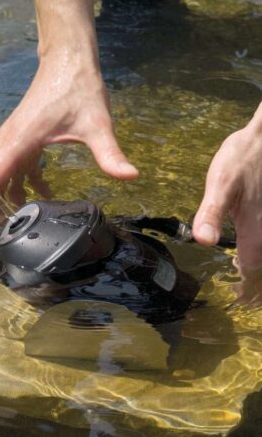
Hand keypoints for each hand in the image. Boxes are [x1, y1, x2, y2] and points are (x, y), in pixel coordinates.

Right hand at [0, 56, 138, 214]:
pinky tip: (43, 193)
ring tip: (26, 220)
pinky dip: (22, 182)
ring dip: (10, 195)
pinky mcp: (21, 136)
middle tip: (9, 233)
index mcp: (20, 141)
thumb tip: (131, 176)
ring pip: (2, 173)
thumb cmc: (77, 87)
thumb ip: (109, 153)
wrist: (67, 59)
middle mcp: (10, 141)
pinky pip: (14, 165)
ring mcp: (13, 138)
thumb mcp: (96, 124)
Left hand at [193, 102, 261, 283]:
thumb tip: (202, 241)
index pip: (251, 267)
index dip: (245, 285)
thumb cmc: (244, 158)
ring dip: (260, 262)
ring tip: (250, 273)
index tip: (239, 298)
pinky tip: (255, 244)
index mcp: (256, 227)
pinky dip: (261, 247)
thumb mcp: (221, 184)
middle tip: (247, 294)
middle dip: (257, 280)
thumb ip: (211, 213)